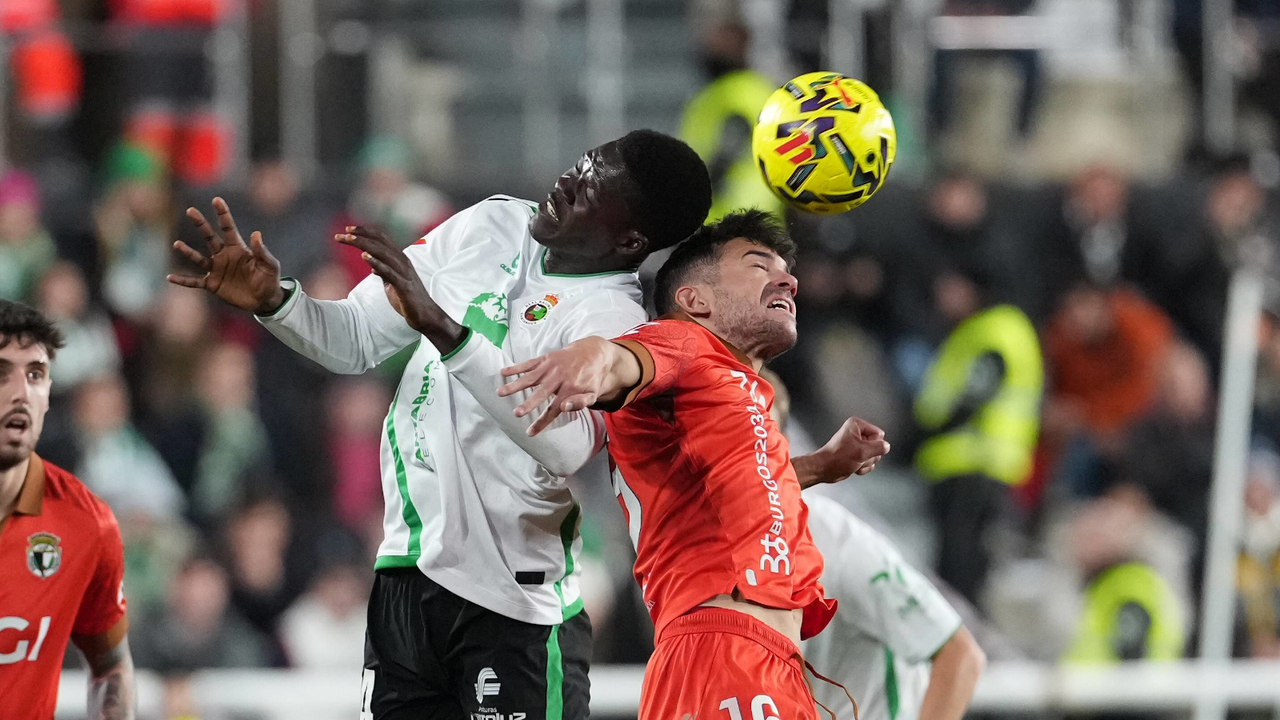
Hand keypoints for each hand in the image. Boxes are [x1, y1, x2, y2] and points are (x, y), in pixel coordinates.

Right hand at [168, 197, 283, 314]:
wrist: (264, 299)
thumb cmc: (269, 280)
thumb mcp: (270, 265)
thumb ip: (262, 252)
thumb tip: (256, 234)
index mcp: (238, 248)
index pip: (228, 228)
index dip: (223, 214)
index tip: (216, 200)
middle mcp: (224, 255)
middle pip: (209, 237)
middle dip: (201, 224)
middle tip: (191, 210)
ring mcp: (217, 269)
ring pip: (199, 258)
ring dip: (188, 252)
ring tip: (177, 244)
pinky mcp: (212, 284)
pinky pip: (195, 281)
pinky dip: (183, 280)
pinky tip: (170, 277)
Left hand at [336, 226, 451, 339]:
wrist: (425, 315)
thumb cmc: (407, 299)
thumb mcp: (392, 282)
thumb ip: (384, 272)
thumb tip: (372, 266)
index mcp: (399, 259)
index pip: (381, 240)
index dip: (365, 232)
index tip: (348, 230)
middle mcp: (402, 262)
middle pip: (380, 243)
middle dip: (361, 236)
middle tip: (343, 232)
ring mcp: (404, 273)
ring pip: (383, 253)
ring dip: (365, 245)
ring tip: (350, 239)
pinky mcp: (404, 286)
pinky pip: (388, 271)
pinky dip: (376, 262)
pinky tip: (364, 256)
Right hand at [498, 337, 615, 435]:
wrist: (592, 352)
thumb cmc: (590, 378)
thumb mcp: (593, 393)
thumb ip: (580, 403)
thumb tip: (564, 408)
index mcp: (570, 389)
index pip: (554, 410)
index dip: (542, 422)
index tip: (530, 432)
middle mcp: (559, 378)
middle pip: (541, 393)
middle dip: (528, 403)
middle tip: (516, 413)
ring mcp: (550, 367)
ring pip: (530, 378)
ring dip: (515, 385)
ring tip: (500, 393)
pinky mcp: (545, 358)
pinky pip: (528, 363)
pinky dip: (515, 368)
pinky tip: (503, 373)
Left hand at [815, 417, 889, 481]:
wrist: (825, 470)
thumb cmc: (836, 458)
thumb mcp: (862, 451)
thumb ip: (878, 447)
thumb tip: (886, 446)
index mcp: (856, 425)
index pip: (879, 434)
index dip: (873, 445)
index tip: (862, 448)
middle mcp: (856, 433)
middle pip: (877, 446)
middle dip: (868, 456)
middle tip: (857, 457)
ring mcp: (857, 445)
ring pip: (873, 456)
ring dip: (865, 462)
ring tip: (853, 461)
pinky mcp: (856, 455)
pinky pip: (868, 462)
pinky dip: (862, 467)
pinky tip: (853, 466)